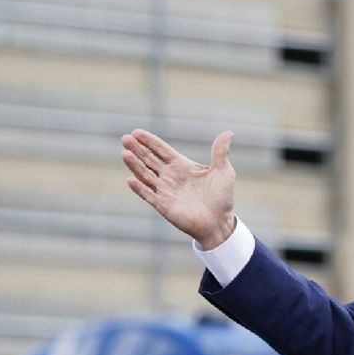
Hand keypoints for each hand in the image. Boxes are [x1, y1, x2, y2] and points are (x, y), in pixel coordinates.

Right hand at [121, 129, 236, 249]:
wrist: (220, 222)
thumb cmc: (222, 197)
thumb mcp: (223, 172)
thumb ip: (220, 152)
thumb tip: (228, 133)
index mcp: (182, 166)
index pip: (161, 150)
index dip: (149, 141)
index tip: (136, 132)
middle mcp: (170, 177)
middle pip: (149, 160)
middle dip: (137, 149)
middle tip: (125, 138)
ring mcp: (165, 191)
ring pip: (145, 175)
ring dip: (134, 165)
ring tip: (124, 153)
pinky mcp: (163, 206)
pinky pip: (148, 195)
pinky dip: (139, 188)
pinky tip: (130, 180)